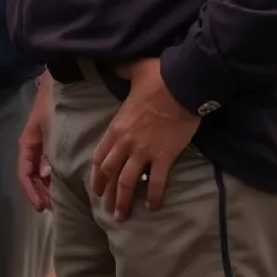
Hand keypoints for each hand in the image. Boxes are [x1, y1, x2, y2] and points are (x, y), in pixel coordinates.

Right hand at [17, 73, 53, 211]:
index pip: (24, 173)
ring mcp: (42, 141)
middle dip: (40, 192)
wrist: (62, 80)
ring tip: (60, 198)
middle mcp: (33, 144)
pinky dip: (54, 174)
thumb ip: (49, 152)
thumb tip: (47, 175)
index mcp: (28, 142)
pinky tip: (65, 181)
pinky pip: (49, 161)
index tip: (42, 207)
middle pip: (32, 174)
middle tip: (53, 207)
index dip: (32, 192)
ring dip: (47, 185)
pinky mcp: (52, 138)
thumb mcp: (50, 128)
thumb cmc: (55, 104)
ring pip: (40, 169)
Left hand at [91, 57, 199, 221]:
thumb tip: (110, 60)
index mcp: (116, 126)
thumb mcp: (132, 71)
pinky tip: (154, 208)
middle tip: (106, 207)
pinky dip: (155, 197)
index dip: (96, 174)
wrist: (181, 84)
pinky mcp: (164, 156)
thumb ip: (119, 70)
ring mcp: (144, 150)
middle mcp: (126, 142)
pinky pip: (158, 183)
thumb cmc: (157, 77)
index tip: (95, 187)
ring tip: (121, 217)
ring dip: (124, 201)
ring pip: (129, 182)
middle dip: (106, 192)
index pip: (100, 155)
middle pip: (110, 173)